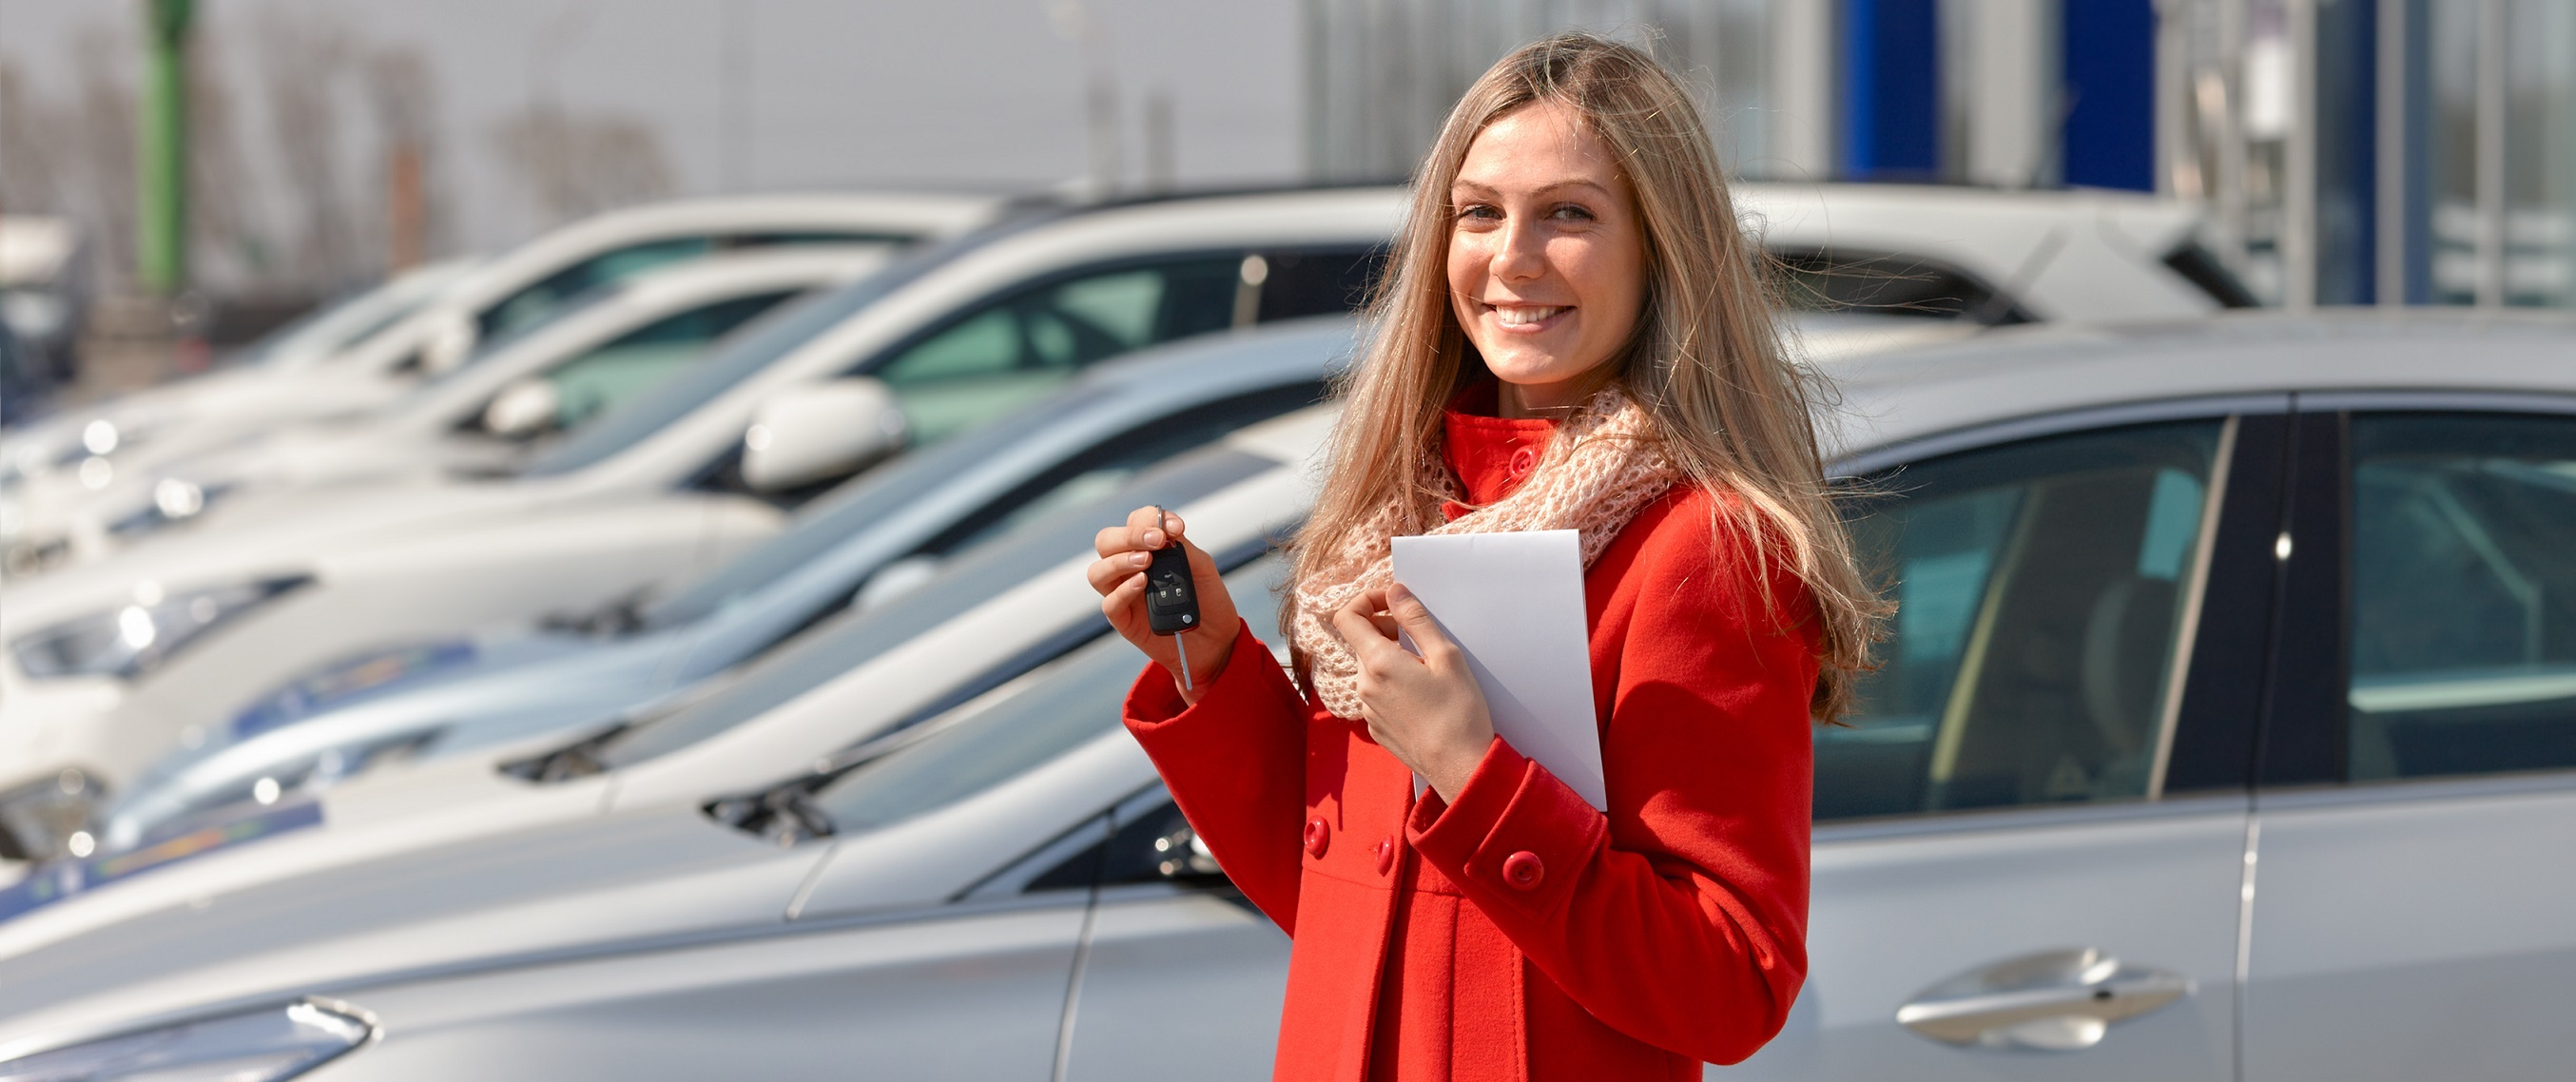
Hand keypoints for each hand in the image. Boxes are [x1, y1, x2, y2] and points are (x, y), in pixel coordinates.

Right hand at [1089, 506, 1241, 701]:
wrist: (1216, 640)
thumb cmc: (1207, 599)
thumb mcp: (1202, 568)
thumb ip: (1182, 547)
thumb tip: (1165, 529)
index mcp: (1147, 548)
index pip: (1134, 522)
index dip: (1150, 518)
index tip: (1176, 527)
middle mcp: (1129, 567)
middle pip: (1106, 541)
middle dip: (1129, 535)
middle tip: (1156, 541)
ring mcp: (1123, 593)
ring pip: (1097, 571)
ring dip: (1120, 560)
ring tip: (1146, 561)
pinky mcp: (1124, 620)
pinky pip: (1109, 603)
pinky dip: (1124, 590)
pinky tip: (1143, 583)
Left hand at [1330, 583, 1495, 802]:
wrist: (1460, 767)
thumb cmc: (1459, 712)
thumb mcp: (1445, 656)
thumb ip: (1415, 619)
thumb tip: (1394, 591)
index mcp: (1378, 663)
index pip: (1347, 617)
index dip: (1366, 600)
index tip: (1393, 603)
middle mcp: (1364, 686)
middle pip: (1361, 642)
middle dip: (1385, 630)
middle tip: (1419, 637)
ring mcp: (1367, 710)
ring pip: (1370, 669)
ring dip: (1390, 658)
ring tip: (1425, 669)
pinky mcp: (1376, 728)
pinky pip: (1376, 694)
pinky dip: (1392, 683)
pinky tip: (1422, 695)